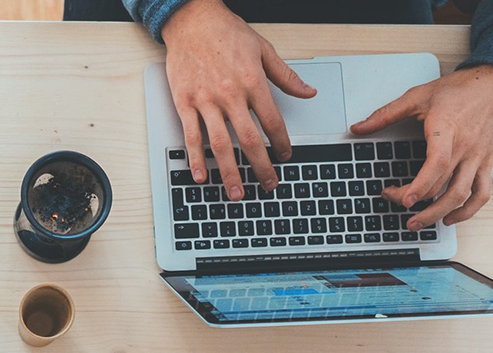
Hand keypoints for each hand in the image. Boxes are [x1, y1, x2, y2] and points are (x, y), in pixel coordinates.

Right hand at [161, 0, 315, 201]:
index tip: (285, 156)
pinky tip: (201, 176)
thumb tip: (308, 92)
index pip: (272, 121)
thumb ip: (286, 76)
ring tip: (237, 193)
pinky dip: (196, 158)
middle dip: (261, 167)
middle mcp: (230, 94)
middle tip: (268, 184)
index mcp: (253, 82)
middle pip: (250, 140)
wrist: (192, 20)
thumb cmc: (226, 33)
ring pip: (221, 144)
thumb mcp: (263, 50)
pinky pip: (191, 136)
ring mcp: (205, 100)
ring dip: (230, 172)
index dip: (282, 143)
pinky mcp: (184, 102)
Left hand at [350, 64, 492, 230]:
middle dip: (416, 201)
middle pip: (443, 185)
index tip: (403, 199)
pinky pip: (482, 193)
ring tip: (418, 223)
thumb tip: (358, 127)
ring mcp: (477, 158)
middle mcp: (465, 148)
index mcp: (447, 130)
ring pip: (463, 195)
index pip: (437, 164)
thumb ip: (386, 114)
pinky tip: (450, 217)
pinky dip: (468, 210)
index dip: (420, 185)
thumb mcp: (418, 96)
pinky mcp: (486, 162)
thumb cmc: (460, 89)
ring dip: (439, 214)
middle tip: (395, 202)